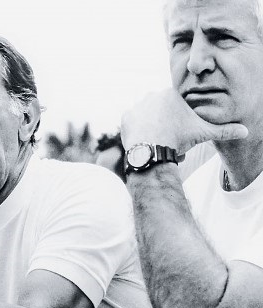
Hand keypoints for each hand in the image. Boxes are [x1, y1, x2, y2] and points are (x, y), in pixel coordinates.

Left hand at [121, 89, 247, 154]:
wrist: (152, 148)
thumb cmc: (178, 139)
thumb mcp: (203, 133)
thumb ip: (222, 131)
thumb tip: (245, 131)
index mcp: (171, 94)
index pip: (176, 108)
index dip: (179, 123)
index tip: (179, 133)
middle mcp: (152, 95)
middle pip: (162, 113)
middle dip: (167, 127)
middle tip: (169, 139)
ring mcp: (137, 105)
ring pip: (148, 119)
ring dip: (153, 129)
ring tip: (157, 141)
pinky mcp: (126, 116)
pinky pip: (134, 124)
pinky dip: (139, 132)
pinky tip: (145, 139)